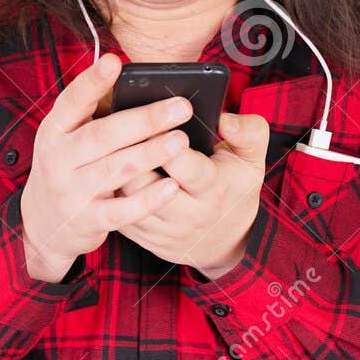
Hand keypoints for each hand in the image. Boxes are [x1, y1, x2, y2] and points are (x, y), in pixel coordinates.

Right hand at [19, 54, 194, 281]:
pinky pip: (122, 210)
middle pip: (104, 135)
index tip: (115, 62)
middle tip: (182, 107)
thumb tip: (138, 84)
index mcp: (54, 130)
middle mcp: (58, 159)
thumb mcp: (67, 138)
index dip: (93, 82)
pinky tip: (171, 187)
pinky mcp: (87, 220)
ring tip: (181, 140)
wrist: (42, 223)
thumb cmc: (67, 168)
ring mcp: (71, 191)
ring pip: (116, 170)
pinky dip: (148, 199)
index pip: (72, 101)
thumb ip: (94, 115)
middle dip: (145, 120)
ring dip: (151, 153)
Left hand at [115, 108, 269, 277]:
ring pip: (126, 200)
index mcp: (213, 189)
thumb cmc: (236, 188)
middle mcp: (188, 214)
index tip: (155, 120)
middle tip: (120, 128)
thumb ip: (248, 131)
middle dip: (133, 156)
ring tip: (111, 145)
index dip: (166, 142)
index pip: (185, 166)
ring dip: (116, 173)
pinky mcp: (144, 238)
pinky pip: (117, 213)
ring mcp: (163, 230)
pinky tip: (108, 169)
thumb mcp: (252, 159)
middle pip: (146, 184)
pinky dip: (110, 190)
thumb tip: (225, 118)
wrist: (229, 241)